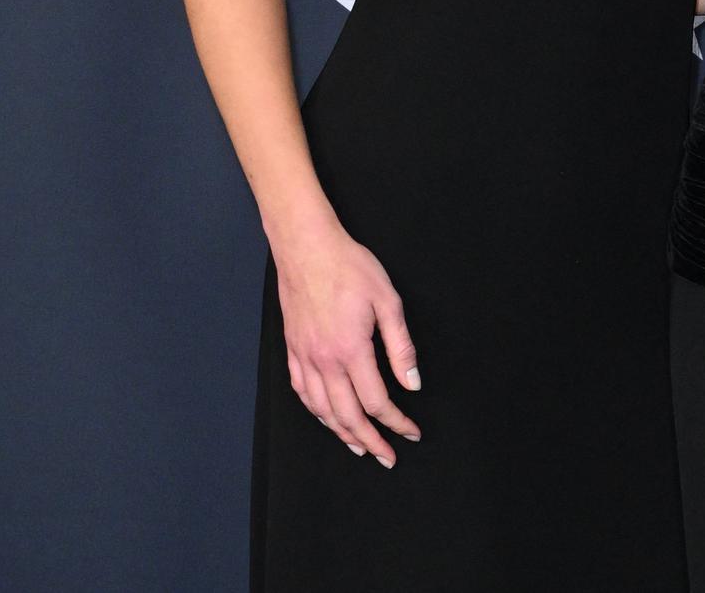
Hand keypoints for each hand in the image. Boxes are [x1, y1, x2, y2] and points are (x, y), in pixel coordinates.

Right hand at [274, 219, 421, 465]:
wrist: (307, 248)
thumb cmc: (350, 267)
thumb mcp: (388, 301)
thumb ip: (401, 347)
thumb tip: (412, 383)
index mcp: (351, 350)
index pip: (377, 401)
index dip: (396, 422)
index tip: (411, 432)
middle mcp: (324, 361)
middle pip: (348, 415)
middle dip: (371, 440)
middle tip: (388, 456)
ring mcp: (304, 357)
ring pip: (322, 410)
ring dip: (342, 432)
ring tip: (360, 446)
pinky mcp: (292, 350)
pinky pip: (302, 392)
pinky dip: (316, 412)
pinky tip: (327, 417)